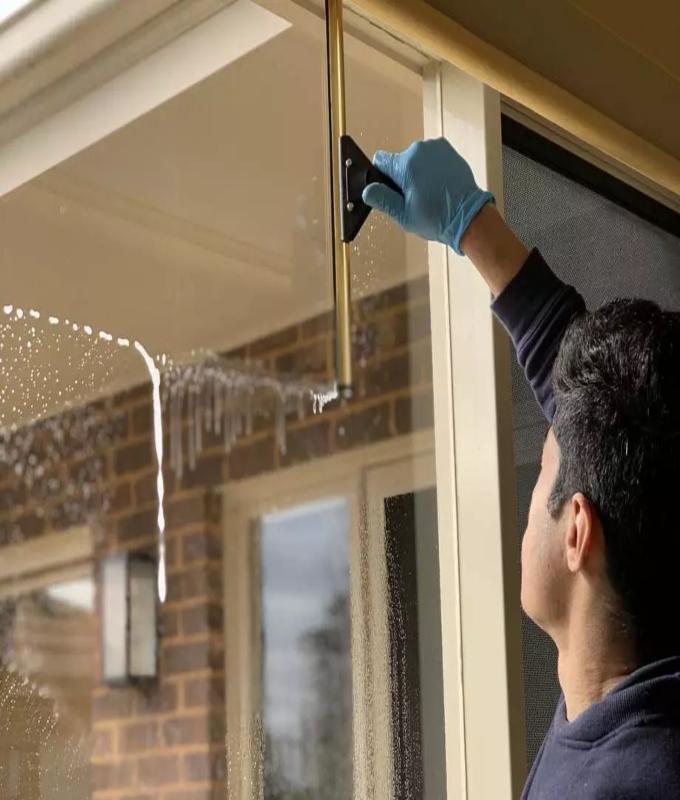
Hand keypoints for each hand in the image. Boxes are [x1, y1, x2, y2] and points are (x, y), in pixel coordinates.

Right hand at [362, 137, 493, 254]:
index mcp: (405, 164)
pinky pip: (431, 158)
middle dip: (402, 177)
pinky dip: (432, 169)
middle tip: (415, 198)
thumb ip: (381, 199)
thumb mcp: (403, 214)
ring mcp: (436, 148)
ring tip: (430, 194)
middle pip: (399, 161)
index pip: (380, 160)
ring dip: (418, 173)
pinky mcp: (448, 150)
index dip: (382, 177)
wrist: (469, 216)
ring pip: (416, 160)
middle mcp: (420, 150)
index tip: (391, 190)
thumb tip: (367, 190)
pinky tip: (439, 186)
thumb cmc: (438, 218)